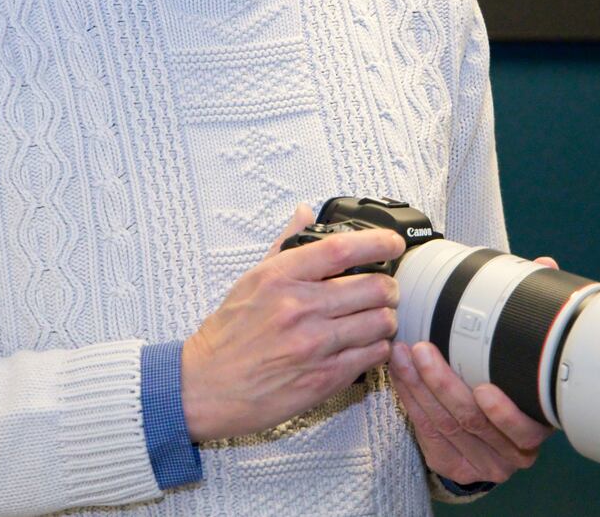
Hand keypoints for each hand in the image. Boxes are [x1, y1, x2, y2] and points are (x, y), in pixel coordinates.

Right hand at [180, 204, 405, 441]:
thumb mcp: (250, 280)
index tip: (393, 243)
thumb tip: (305, 213)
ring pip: (381, 322)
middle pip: (374, 287)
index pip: (342, 249)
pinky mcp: (324, 378)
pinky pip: (373, 356)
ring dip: (386, 319)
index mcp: (280, 277)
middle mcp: (299, 308)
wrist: (206, 386)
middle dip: (389, 287)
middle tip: (385, 290)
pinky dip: (377, 348)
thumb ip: (285, 245)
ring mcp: (314, 345)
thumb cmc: (227, 335)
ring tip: (376, 319)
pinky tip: (365, 345)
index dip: (378, 242)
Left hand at [388, 256, 558, 486]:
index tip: (485, 388)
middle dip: (443, 383)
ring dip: (418, 385)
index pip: (523, 428)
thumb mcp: (526, 359)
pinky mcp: (448, 462)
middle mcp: (509, 451)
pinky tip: (399, 371)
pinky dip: (408, 396)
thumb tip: (544, 267)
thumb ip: (532, 314)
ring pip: (442, 423)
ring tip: (402, 353)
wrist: (493, 440)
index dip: (504, 412)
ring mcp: (477, 460)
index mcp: (535, 426)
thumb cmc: (512, 389)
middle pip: (472, 421)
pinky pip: (423, 427)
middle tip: (423, 350)